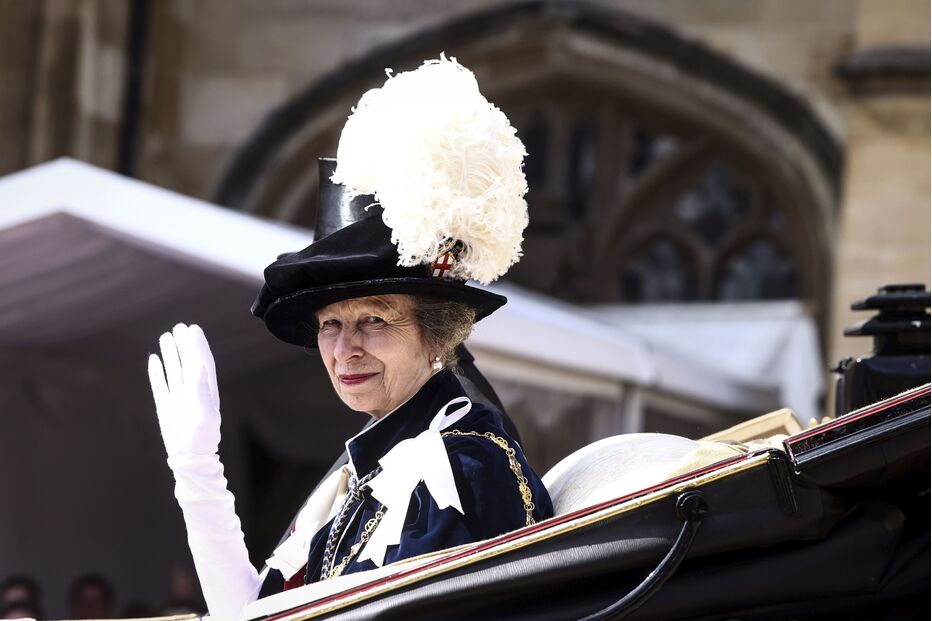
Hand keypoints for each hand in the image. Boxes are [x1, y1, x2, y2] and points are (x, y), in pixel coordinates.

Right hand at [148, 323, 220, 457]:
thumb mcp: (206, 414)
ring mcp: (178, 398)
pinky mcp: (166, 407)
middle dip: (184, 344)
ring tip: (166, 336)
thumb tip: (201, 365)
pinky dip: (157, 372)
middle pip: (187, 362)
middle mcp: (192, 391)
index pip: (201, 362)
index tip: (193, 329)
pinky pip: (160, 385)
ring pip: (173, 370)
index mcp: (205, 390)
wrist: (190, 459)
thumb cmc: (203, 439)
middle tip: (179, 327)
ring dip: (170, 353)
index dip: (198, 345)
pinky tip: (153, 359)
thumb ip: (202, 389)